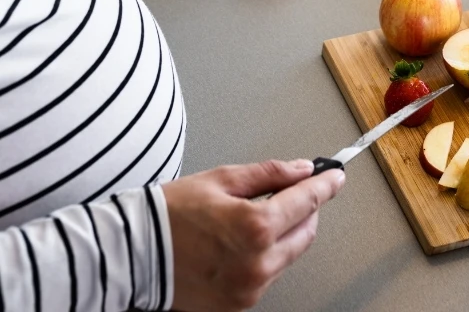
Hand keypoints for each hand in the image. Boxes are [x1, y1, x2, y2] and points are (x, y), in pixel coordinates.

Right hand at [162, 159, 345, 310]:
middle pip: (306, 232)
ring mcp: (250, 287)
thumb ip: (268, 174)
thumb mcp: (220, 180)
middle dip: (305, 209)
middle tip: (293, 191)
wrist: (134, 252)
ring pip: (289, 255)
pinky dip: (266, 255)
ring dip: (285, 233)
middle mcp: (257, 263)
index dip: (325, 185)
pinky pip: (268, 274)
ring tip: (253, 216)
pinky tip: (242, 241)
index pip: (306, 201)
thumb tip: (300, 170)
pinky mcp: (239, 303)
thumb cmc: (169, 214)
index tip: (334, 177)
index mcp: (254, 227)